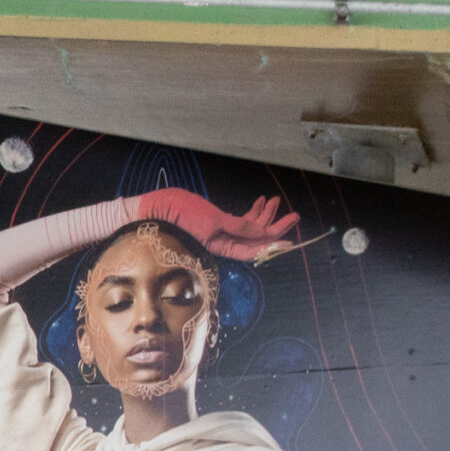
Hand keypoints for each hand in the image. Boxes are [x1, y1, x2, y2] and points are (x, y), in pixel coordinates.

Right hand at [137, 188, 299, 263]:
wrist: (154, 208)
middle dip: (275, 226)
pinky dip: (251, 212)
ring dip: (264, 215)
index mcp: (221, 246)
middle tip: (294, 215)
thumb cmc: (178, 215)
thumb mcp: (212, 220)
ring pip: (249, 228)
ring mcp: (219, 232)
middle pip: (255, 238)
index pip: (253, 249)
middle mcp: (222, 242)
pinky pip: (239, 220)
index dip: (273, 244)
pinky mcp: (215, 221)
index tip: (291, 240)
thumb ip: (239, 226)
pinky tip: (260, 202)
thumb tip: (262, 233)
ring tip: (276, 201)